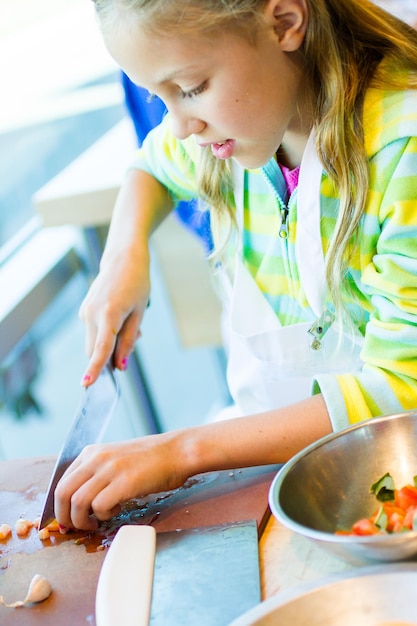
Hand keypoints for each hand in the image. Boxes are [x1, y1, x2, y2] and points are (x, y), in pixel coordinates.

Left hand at [54, 432, 186, 530]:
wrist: (177, 451)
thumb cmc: (151, 460)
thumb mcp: (115, 459)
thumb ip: (96, 474)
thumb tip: (78, 502)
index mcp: (91, 453)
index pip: (61, 483)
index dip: (60, 507)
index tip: (68, 520)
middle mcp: (96, 458)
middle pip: (63, 493)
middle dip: (65, 518)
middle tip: (76, 528)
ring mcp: (110, 469)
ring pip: (78, 502)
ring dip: (83, 520)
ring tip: (97, 523)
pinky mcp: (125, 482)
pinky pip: (100, 506)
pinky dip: (104, 516)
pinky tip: (116, 511)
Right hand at [79, 247, 150, 384]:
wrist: (123, 259)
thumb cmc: (137, 283)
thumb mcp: (139, 312)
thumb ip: (129, 340)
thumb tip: (121, 366)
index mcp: (109, 314)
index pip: (101, 348)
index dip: (95, 368)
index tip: (87, 384)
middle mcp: (92, 313)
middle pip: (95, 349)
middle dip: (111, 355)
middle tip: (135, 337)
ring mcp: (85, 311)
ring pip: (94, 342)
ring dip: (109, 343)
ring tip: (129, 321)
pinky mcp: (84, 310)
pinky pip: (94, 331)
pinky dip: (105, 333)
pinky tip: (120, 315)